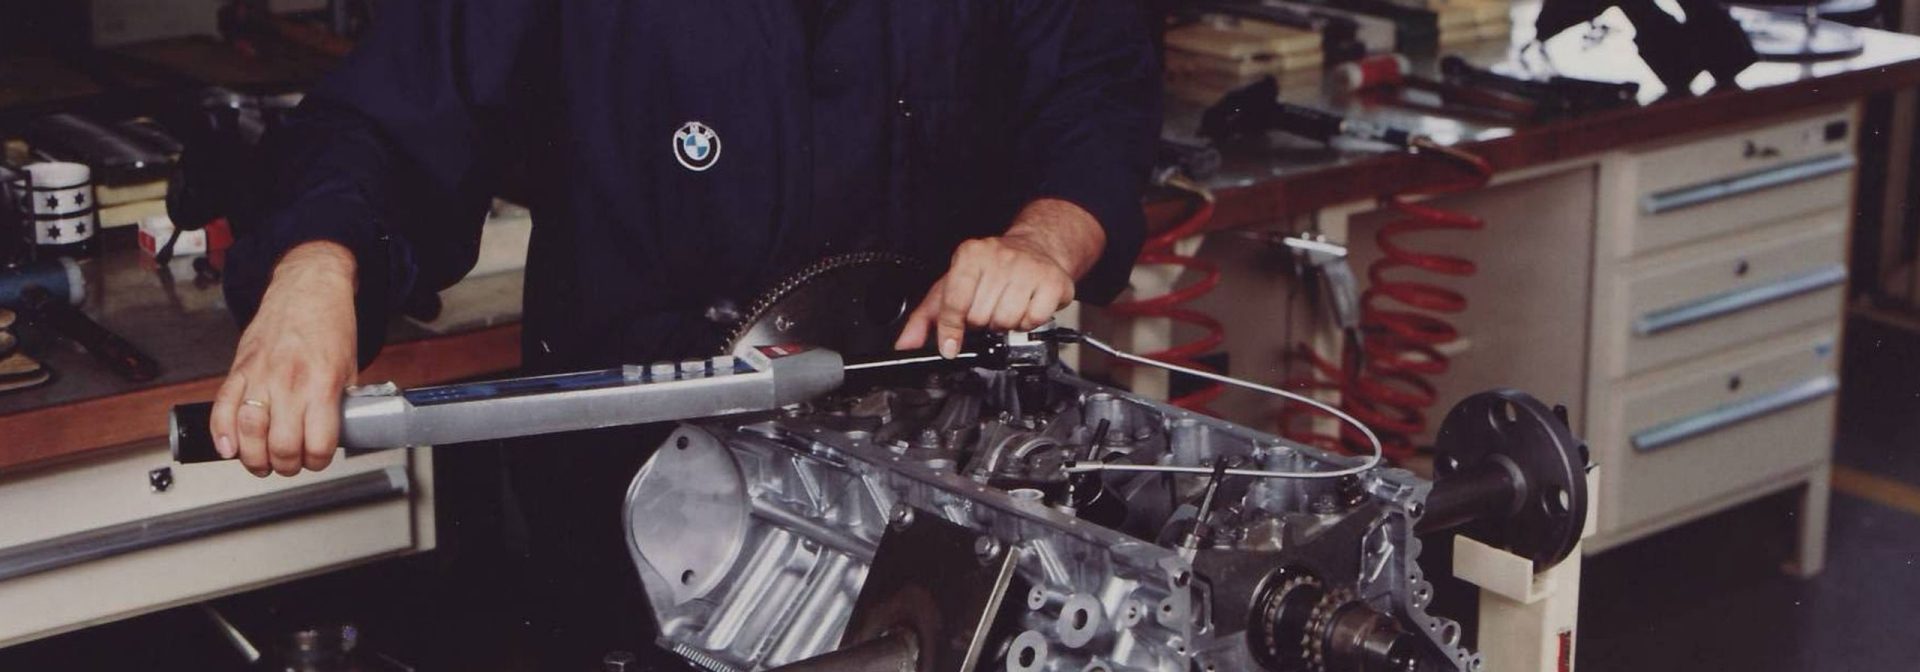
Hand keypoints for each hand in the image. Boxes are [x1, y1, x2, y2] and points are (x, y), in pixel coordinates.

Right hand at [209, 241, 359, 476]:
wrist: (308, 288)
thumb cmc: (330, 326)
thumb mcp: (349, 369)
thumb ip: (340, 403)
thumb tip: (335, 434)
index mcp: (323, 383)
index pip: (319, 442)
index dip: (319, 461)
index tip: (317, 459)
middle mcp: (290, 382)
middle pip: (281, 445)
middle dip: (287, 465)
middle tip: (290, 464)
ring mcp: (261, 375)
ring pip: (248, 432)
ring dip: (254, 458)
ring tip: (262, 462)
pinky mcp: (240, 368)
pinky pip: (222, 407)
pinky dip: (221, 433)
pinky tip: (228, 448)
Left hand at [895, 199, 1104, 356]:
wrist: (1036, 248)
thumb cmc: (990, 270)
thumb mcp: (951, 286)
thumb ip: (925, 318)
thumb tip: (906, 345)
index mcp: (970, 255)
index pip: (955, 303)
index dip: (950, 331)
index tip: (950, 347)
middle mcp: (999, 257)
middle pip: (981, 317)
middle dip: (982, 322)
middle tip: (988, 309)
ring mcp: (1028, 268)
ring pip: (1007, 322)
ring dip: (1005, 324)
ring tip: (1007, 307)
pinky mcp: (1052, 281)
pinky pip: (1033, 321)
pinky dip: (1028, 323)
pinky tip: (1026, 307)